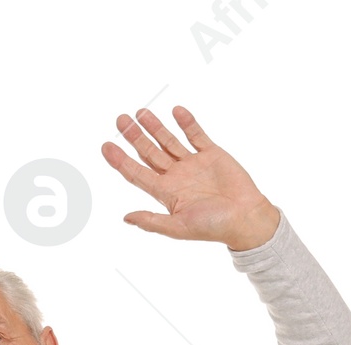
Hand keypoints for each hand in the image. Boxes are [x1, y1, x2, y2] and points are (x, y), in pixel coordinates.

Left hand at [101, 106, 278, 251]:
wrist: (245, 217)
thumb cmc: (213, 227)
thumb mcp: (178, 227)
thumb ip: (151, 221)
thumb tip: (126, 217)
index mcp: (166, 193)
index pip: (137, 173)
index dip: (120, 160)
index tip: (106, 146)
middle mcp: (176, 176)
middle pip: (149, 153)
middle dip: (134, 137)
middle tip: (121, 120)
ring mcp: (193, 163)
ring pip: (169, 141)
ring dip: (155, 127)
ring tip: (141, 112)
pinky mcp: (211, 153)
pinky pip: (196, 134)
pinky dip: (186, 123)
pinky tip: (175, 111)